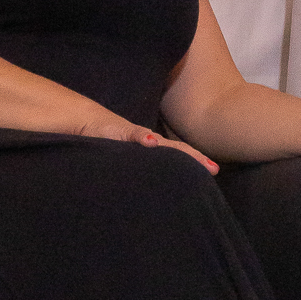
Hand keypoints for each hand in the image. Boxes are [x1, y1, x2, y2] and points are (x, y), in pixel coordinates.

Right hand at [80, 110, 218, 173]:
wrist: (87, 120)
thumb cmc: (108, 141)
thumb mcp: (126, 157)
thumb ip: (142, 166)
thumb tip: (155, 179)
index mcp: (151, 147)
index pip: (177, 155)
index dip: (195, 161)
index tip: (214, 171)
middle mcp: (148, 141)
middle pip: (175, 150)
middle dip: (194, 158)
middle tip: (214, 169)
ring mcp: (135, 136)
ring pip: (160, 143)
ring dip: (177, 150)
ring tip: (195, 159)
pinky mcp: (119, 132)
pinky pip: (132, 134)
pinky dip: (142, 137)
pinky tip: (151, 141)